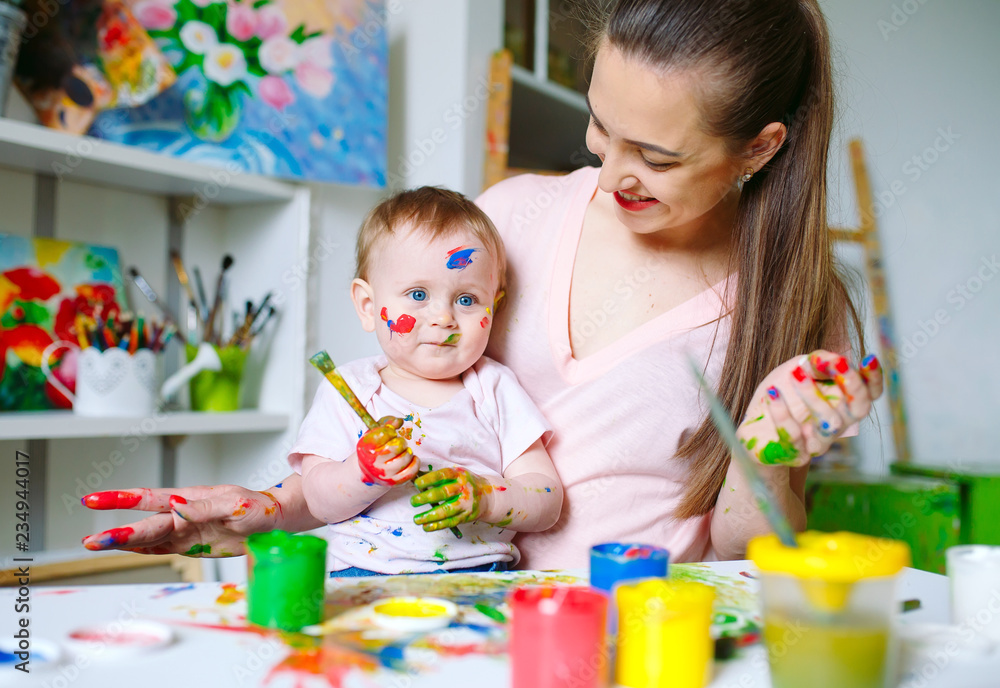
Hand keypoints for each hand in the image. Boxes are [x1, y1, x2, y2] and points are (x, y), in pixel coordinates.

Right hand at [81, 486, 283, 556]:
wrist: (272, 520)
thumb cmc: (256, 507)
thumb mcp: (235, 505)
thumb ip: (205, 507)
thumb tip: (176, 506)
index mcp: (190, 498)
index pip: (151, 498)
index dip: (122, 499)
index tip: (95, 500)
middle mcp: (182, 514)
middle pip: (145, 524)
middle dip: (117, 533)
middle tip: (90, 540)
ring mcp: (185, 530)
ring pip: (148, 538)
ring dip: (122, 543)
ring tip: (95, 545)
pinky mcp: (191, 545)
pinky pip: (162, 549)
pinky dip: (142, 551)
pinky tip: (123, 550)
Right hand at [356, 416, 418, 485]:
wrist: (368, 472)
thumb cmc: (374, 449)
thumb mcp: (374, 433)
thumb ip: (386, 422)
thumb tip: (399, 421)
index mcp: (365, 448)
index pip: (384, 433)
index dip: (390, 431)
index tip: (390, 434)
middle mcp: (373, 462)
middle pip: (397, 445)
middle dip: (400, 442)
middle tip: (397, 444)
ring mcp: (384, 474)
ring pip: (405, 458)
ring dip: (408, 452)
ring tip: (403, 452)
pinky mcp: (394, 482)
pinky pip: (411, 471)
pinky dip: (415, 462)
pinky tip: (412, 458)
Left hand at [411, 467, 488, 531]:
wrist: (487, 496)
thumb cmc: (465, 483)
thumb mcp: (456, 475)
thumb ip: (438, 477)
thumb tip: (416, 477)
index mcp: (459, 475)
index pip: (443, 475)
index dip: (429, 479)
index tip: (417, 484)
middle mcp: (463, 488)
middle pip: (444, 493)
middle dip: (426, 498)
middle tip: (413, 501)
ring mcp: (466, 503)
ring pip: (446, 511)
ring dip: (430, 516)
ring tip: (417, 519)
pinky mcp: (466, 516)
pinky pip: (450, 522)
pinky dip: (437, 526)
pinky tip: (426, 527)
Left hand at [736, 350, 882, 466]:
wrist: (754, 427)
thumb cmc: (783, 394)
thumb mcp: (798, 369)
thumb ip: (817, 362)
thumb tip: (831, 359)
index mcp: (843, 403)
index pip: (870, 394)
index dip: (874, 379)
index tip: (869, 358)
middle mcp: (837, 424)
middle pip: (860, 409)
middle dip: (853, 385)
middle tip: (837, 363)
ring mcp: (818, 442)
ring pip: (829, 422)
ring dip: (814, 395)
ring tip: (795, 373)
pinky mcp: (796, 454)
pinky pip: (794, 436)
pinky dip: (782, 412)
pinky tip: (773, 393)